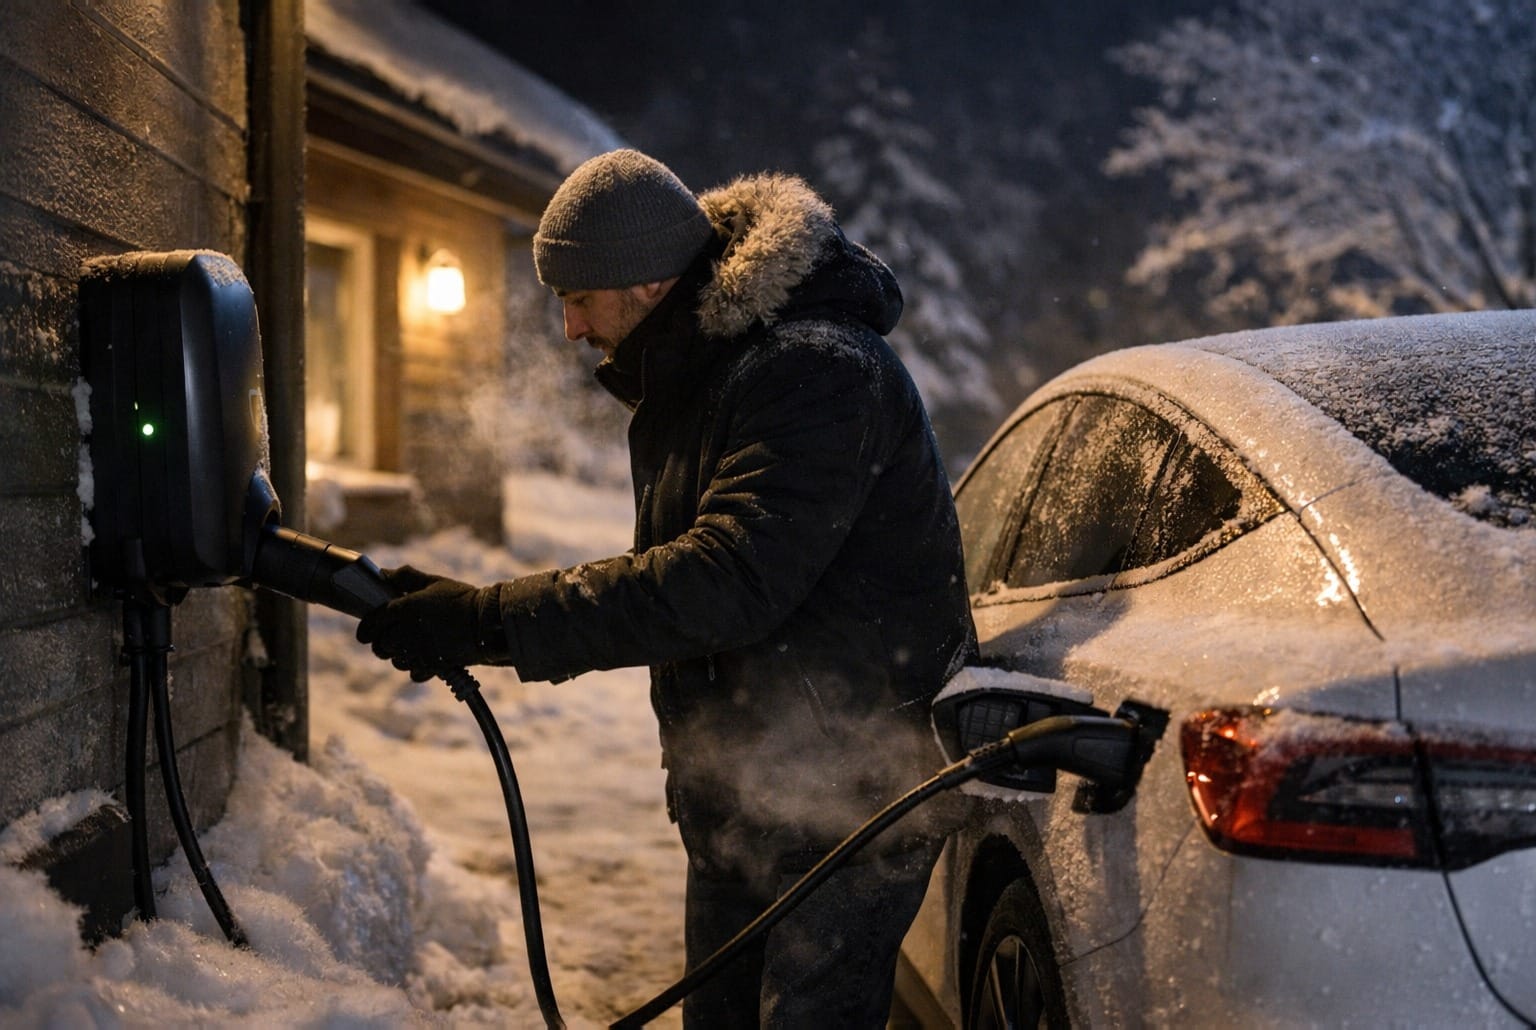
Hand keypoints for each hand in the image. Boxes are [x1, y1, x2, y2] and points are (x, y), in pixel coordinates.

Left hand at [355, 566, 508, 680]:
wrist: (489, 622)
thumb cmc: (463, 598)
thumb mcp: (435, 582)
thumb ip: (407, 577)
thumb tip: (384, 574)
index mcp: (406, 608)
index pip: (373, 622)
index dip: (365, 629)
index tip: (364, 634)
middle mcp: (409, 632)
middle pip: (381, 646)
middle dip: (382, 643)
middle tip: (390, 638)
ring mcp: (421, 651)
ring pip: (396, 661)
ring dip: (399, 656)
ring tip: (410, 648)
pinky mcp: (434, 666)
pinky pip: (414, 673)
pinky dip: (416, 669)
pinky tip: (424, 659)